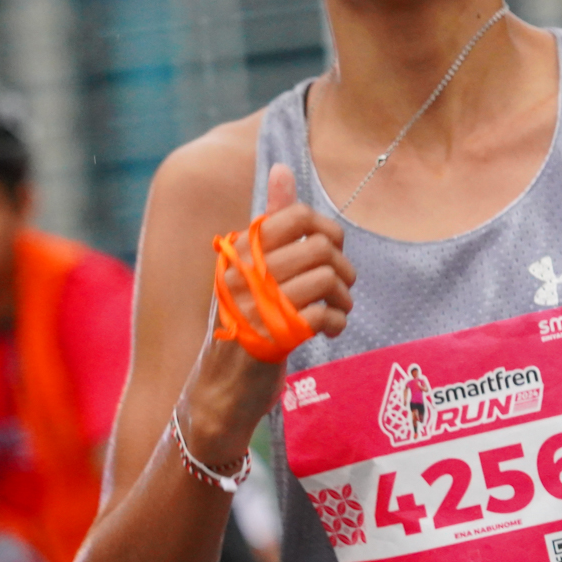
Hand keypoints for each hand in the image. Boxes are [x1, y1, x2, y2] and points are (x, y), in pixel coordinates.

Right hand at [181, 163, 355, 462]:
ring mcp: (254, 305)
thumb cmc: (243, 325)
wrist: (218, 393)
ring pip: (326, 278)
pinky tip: (329, 331)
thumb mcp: (253, 272)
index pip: (294, 216)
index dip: (327, 230)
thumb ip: (272, 224)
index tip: (331, 252)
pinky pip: (324, 314)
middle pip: (319, 247)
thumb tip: (282, 167)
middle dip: (343, 268)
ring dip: (343, 299)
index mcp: (238, 252)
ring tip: (337, 312)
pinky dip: (336, 322)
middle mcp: (243, 274)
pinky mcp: (270, 339)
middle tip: (342, 289)